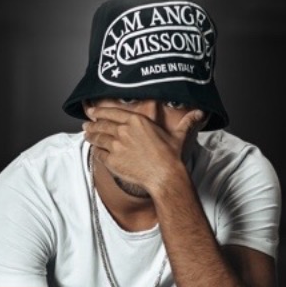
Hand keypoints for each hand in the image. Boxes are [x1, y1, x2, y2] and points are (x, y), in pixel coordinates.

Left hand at [83, 103, 203, 195]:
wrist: (164, 175)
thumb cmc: (171, 156)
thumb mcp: (179, 135)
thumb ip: (186, 123)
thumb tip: (199, 114)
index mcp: (136, 121)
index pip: (112, 112)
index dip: (100, 111)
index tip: (92, 111)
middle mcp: (123, 131)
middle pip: (101, 124)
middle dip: (92, 123)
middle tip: (86, 123)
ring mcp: (116, 146)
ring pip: (98, 138)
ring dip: (90, 136)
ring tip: (86, 134)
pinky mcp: (112, 161)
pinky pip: (99, 154)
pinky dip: (95, 151)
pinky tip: (94, 150)